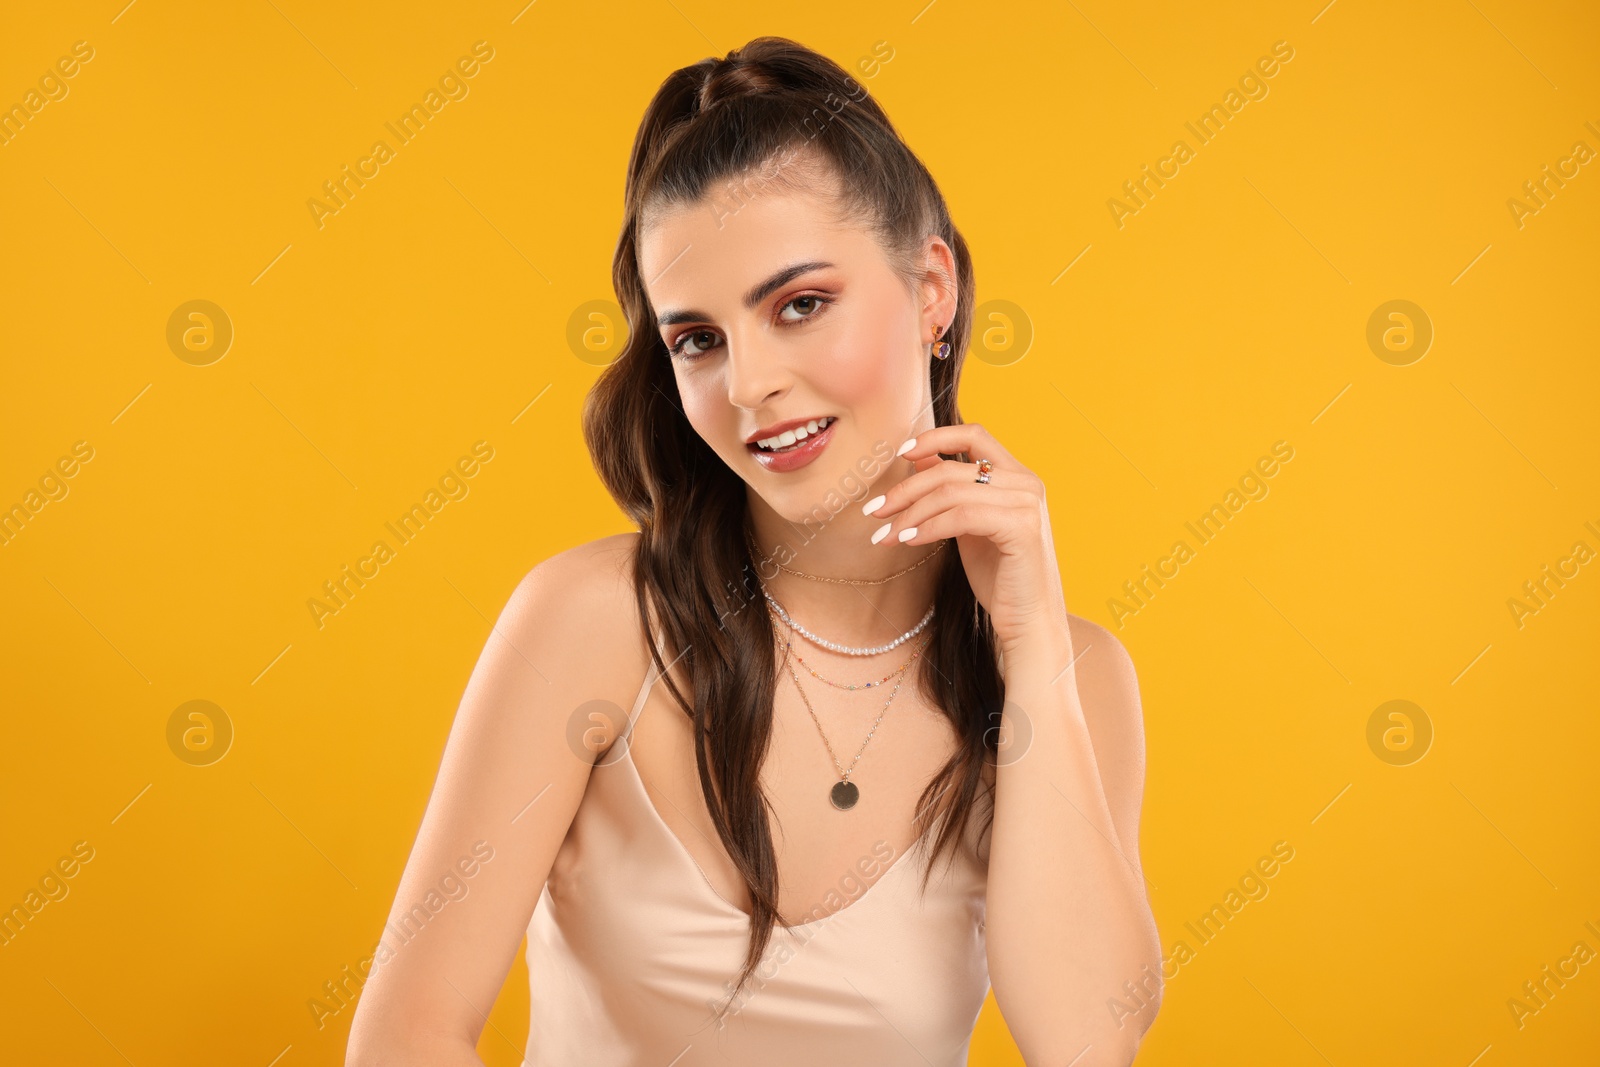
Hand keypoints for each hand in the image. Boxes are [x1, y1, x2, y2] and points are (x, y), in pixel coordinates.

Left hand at [864, 423, 1069, 659]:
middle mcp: (1026, 483)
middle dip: (906, 489)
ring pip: (952, 492)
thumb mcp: (967, 525)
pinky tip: (909, 542)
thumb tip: (918, 457)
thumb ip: (951, 490)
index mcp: (1017, 476)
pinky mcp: (1022, 528)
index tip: (898, 454)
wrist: (1028, 620)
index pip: (974, 434)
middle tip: (875, 511)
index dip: (934, 438)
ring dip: (910, 514)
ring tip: (886, 535)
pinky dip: (929, 527)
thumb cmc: (998, 575)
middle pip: (952, 468)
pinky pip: (962, 516)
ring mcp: (1027, 504)